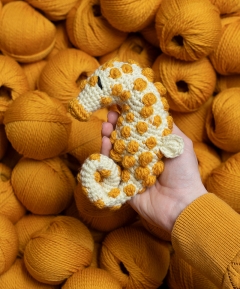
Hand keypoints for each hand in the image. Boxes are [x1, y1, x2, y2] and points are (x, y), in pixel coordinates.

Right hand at [101, 111, 206, 232]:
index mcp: (153, 147)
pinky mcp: (121, 182)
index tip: (121, 105)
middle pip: (123, 138)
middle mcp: (140, 156)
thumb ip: (167, 126)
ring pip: (114, 151)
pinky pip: (109, 168)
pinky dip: (104, 155)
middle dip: (115, 125)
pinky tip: (104, 143)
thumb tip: (154, 109)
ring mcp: (129, 169)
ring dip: (107, 137)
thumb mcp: (180, 143)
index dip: (129, 117)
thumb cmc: (183, 172)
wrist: (180, 203)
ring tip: (105, 127)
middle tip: (110, 116)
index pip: (137, 129)